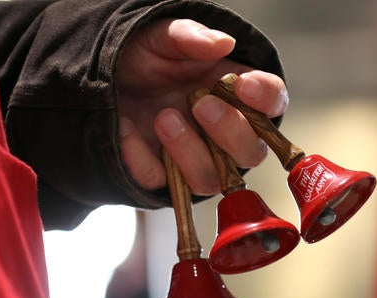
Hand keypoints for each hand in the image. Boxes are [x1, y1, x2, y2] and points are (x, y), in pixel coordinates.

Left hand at [116, 18, 287, 195]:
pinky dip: (141, 159)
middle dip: (230, 131)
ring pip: (210, 179)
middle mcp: (221, 133)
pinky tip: (127, 131)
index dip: (266, 98)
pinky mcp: (160, 174)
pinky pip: (159, 182)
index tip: (243, 84)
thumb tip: (222, 43)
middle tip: (200, 104)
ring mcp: (192, 158)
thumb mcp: (162, 37)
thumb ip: (190, 36)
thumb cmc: (144, 58)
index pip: (272, 103)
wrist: (104, 78)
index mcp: (235, 95)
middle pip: (250, 153)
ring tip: (164, 117)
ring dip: (189, 152)